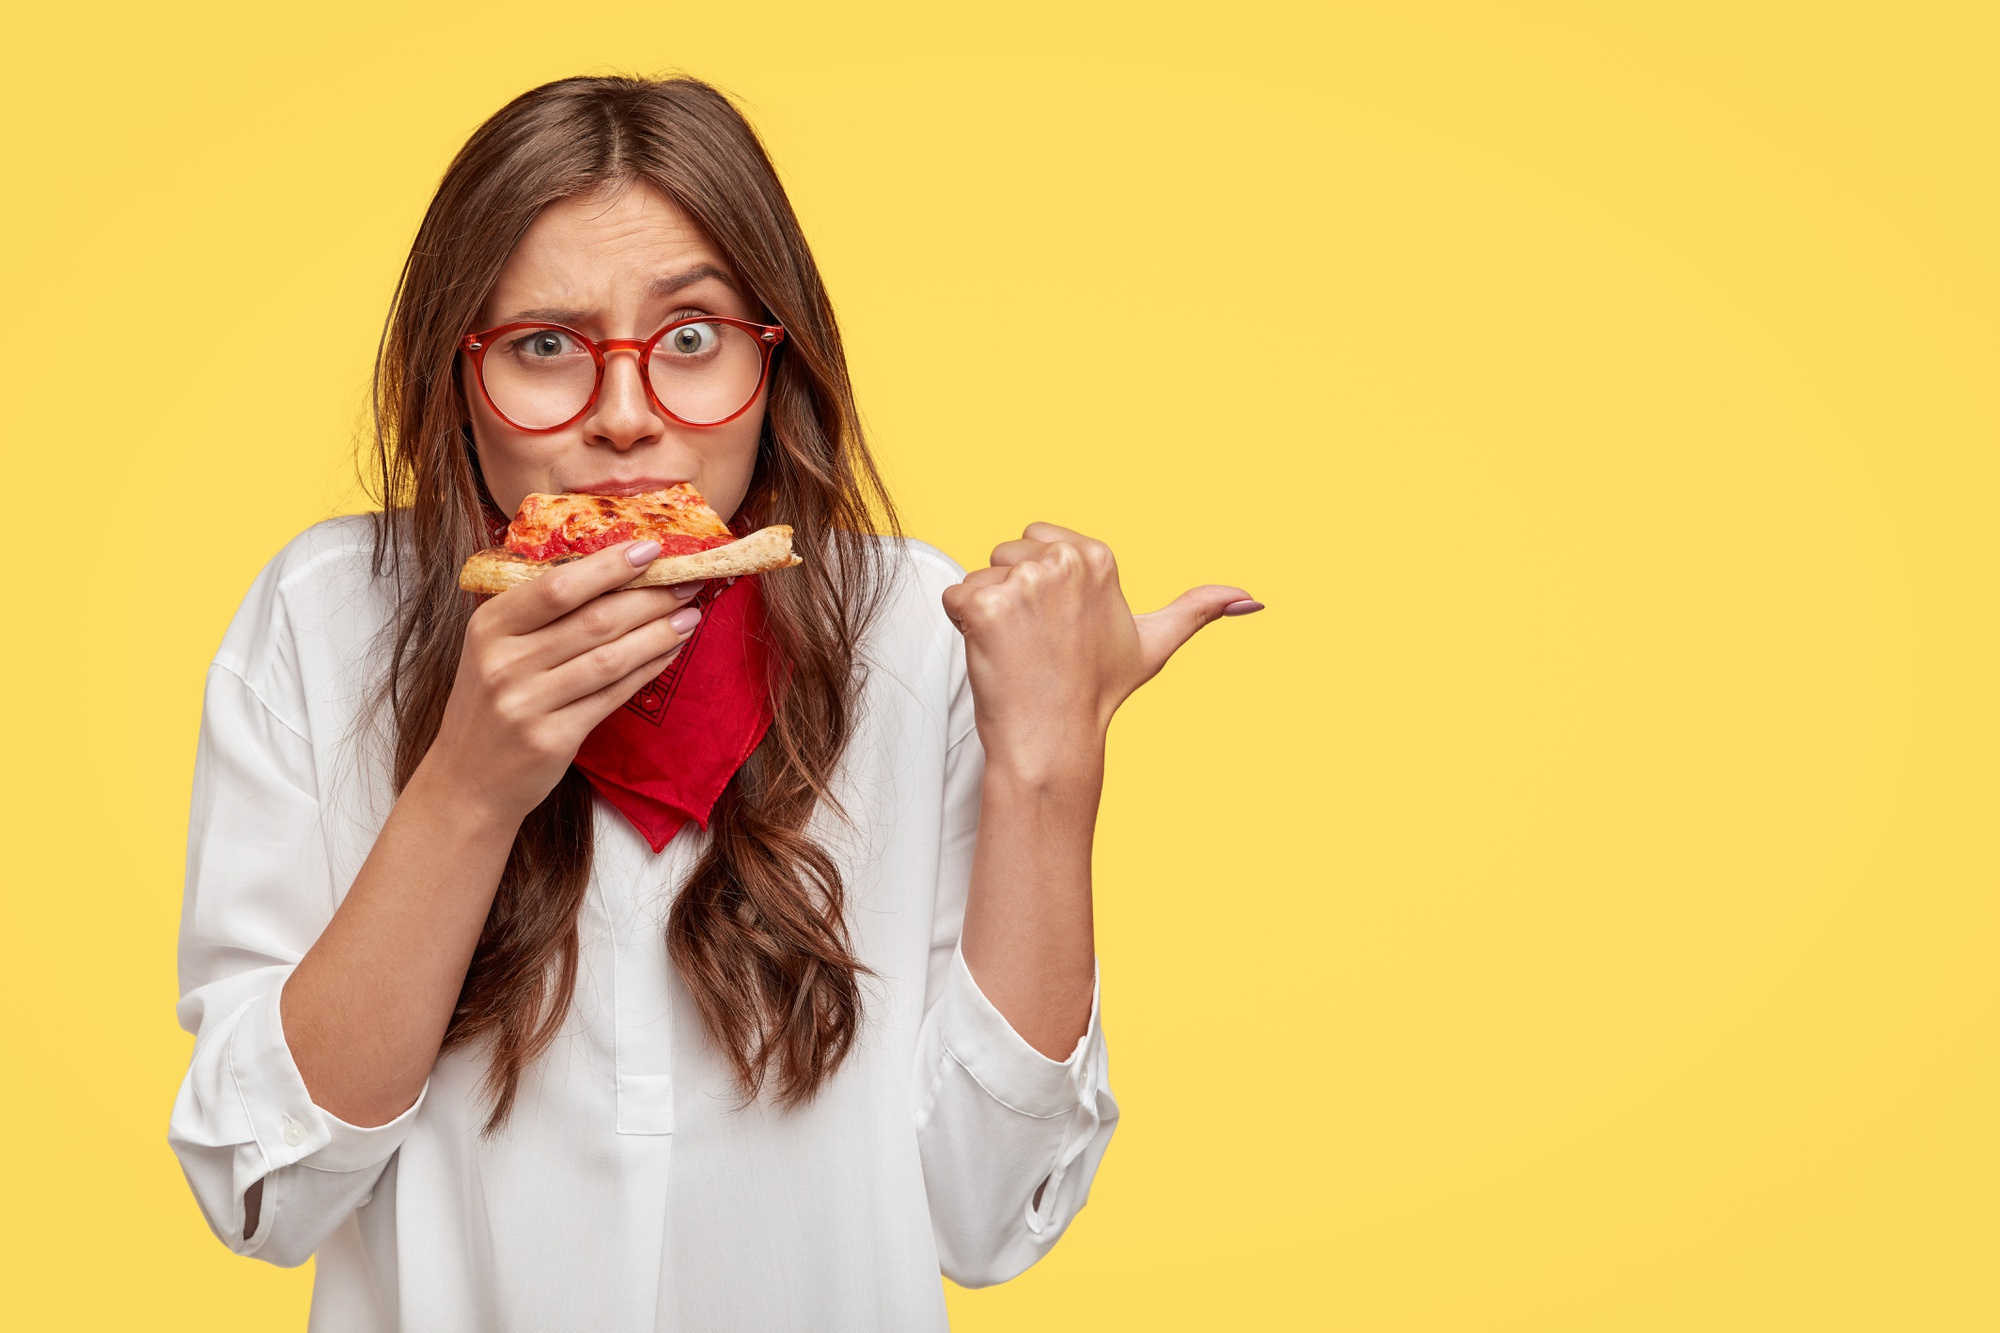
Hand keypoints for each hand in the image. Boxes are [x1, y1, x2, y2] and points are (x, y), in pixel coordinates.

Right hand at [422, 541, 704, 820]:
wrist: (468, 781)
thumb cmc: (492, 704)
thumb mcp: (495, 649)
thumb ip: (539, 613)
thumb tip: (613, 568)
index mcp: (489, 626)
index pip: (558, 586)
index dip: (609, 566)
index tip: (651, 548)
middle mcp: (503, 662)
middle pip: (593, 620)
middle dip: (650, 597)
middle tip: (687, 581)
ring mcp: (526, 703)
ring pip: (610, 658)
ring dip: (658, 633)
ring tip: (691, 615)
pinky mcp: (552, 739)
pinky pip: (613, 695)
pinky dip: (647, 669)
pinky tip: (669, 651)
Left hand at [941, 522, 1259, 783]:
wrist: (1055, 739)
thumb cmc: (1097, 693)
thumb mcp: (1154, 644)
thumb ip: (1199, 611)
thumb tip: (1254, 600)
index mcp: (1096, 556)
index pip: (1036, 540)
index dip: (1038, 585)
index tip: (1058, 626)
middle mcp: (1062, 560)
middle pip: (1003, 554)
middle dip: (1010, 595)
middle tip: (1037, 643)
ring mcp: (1023, 582)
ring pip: (979, 576)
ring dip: (986, 613)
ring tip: (1017, 651)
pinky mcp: (984, 604)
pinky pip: (954, 598)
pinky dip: (963, 627)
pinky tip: (992, 654)